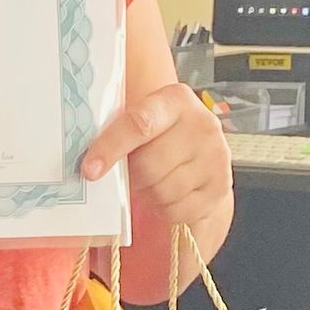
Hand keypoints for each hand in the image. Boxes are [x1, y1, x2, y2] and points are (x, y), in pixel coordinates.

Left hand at [83, 76, 231, 237]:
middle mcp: (202, 124)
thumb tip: (89, 166)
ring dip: (150, 194)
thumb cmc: (161, 136)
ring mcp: (216, 156)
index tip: (90, 171)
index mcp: (175, 100)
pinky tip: (168, 196)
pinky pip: (178, 210)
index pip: (139, 124)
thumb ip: (120, 133)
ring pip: (163, 191)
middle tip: (134, 174)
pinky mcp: (220, 186)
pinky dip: (165, 210)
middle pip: (149, 166)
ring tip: (153, 183)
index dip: (111, 148)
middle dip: (134, 177)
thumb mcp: (144, 122)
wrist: (202, 151)